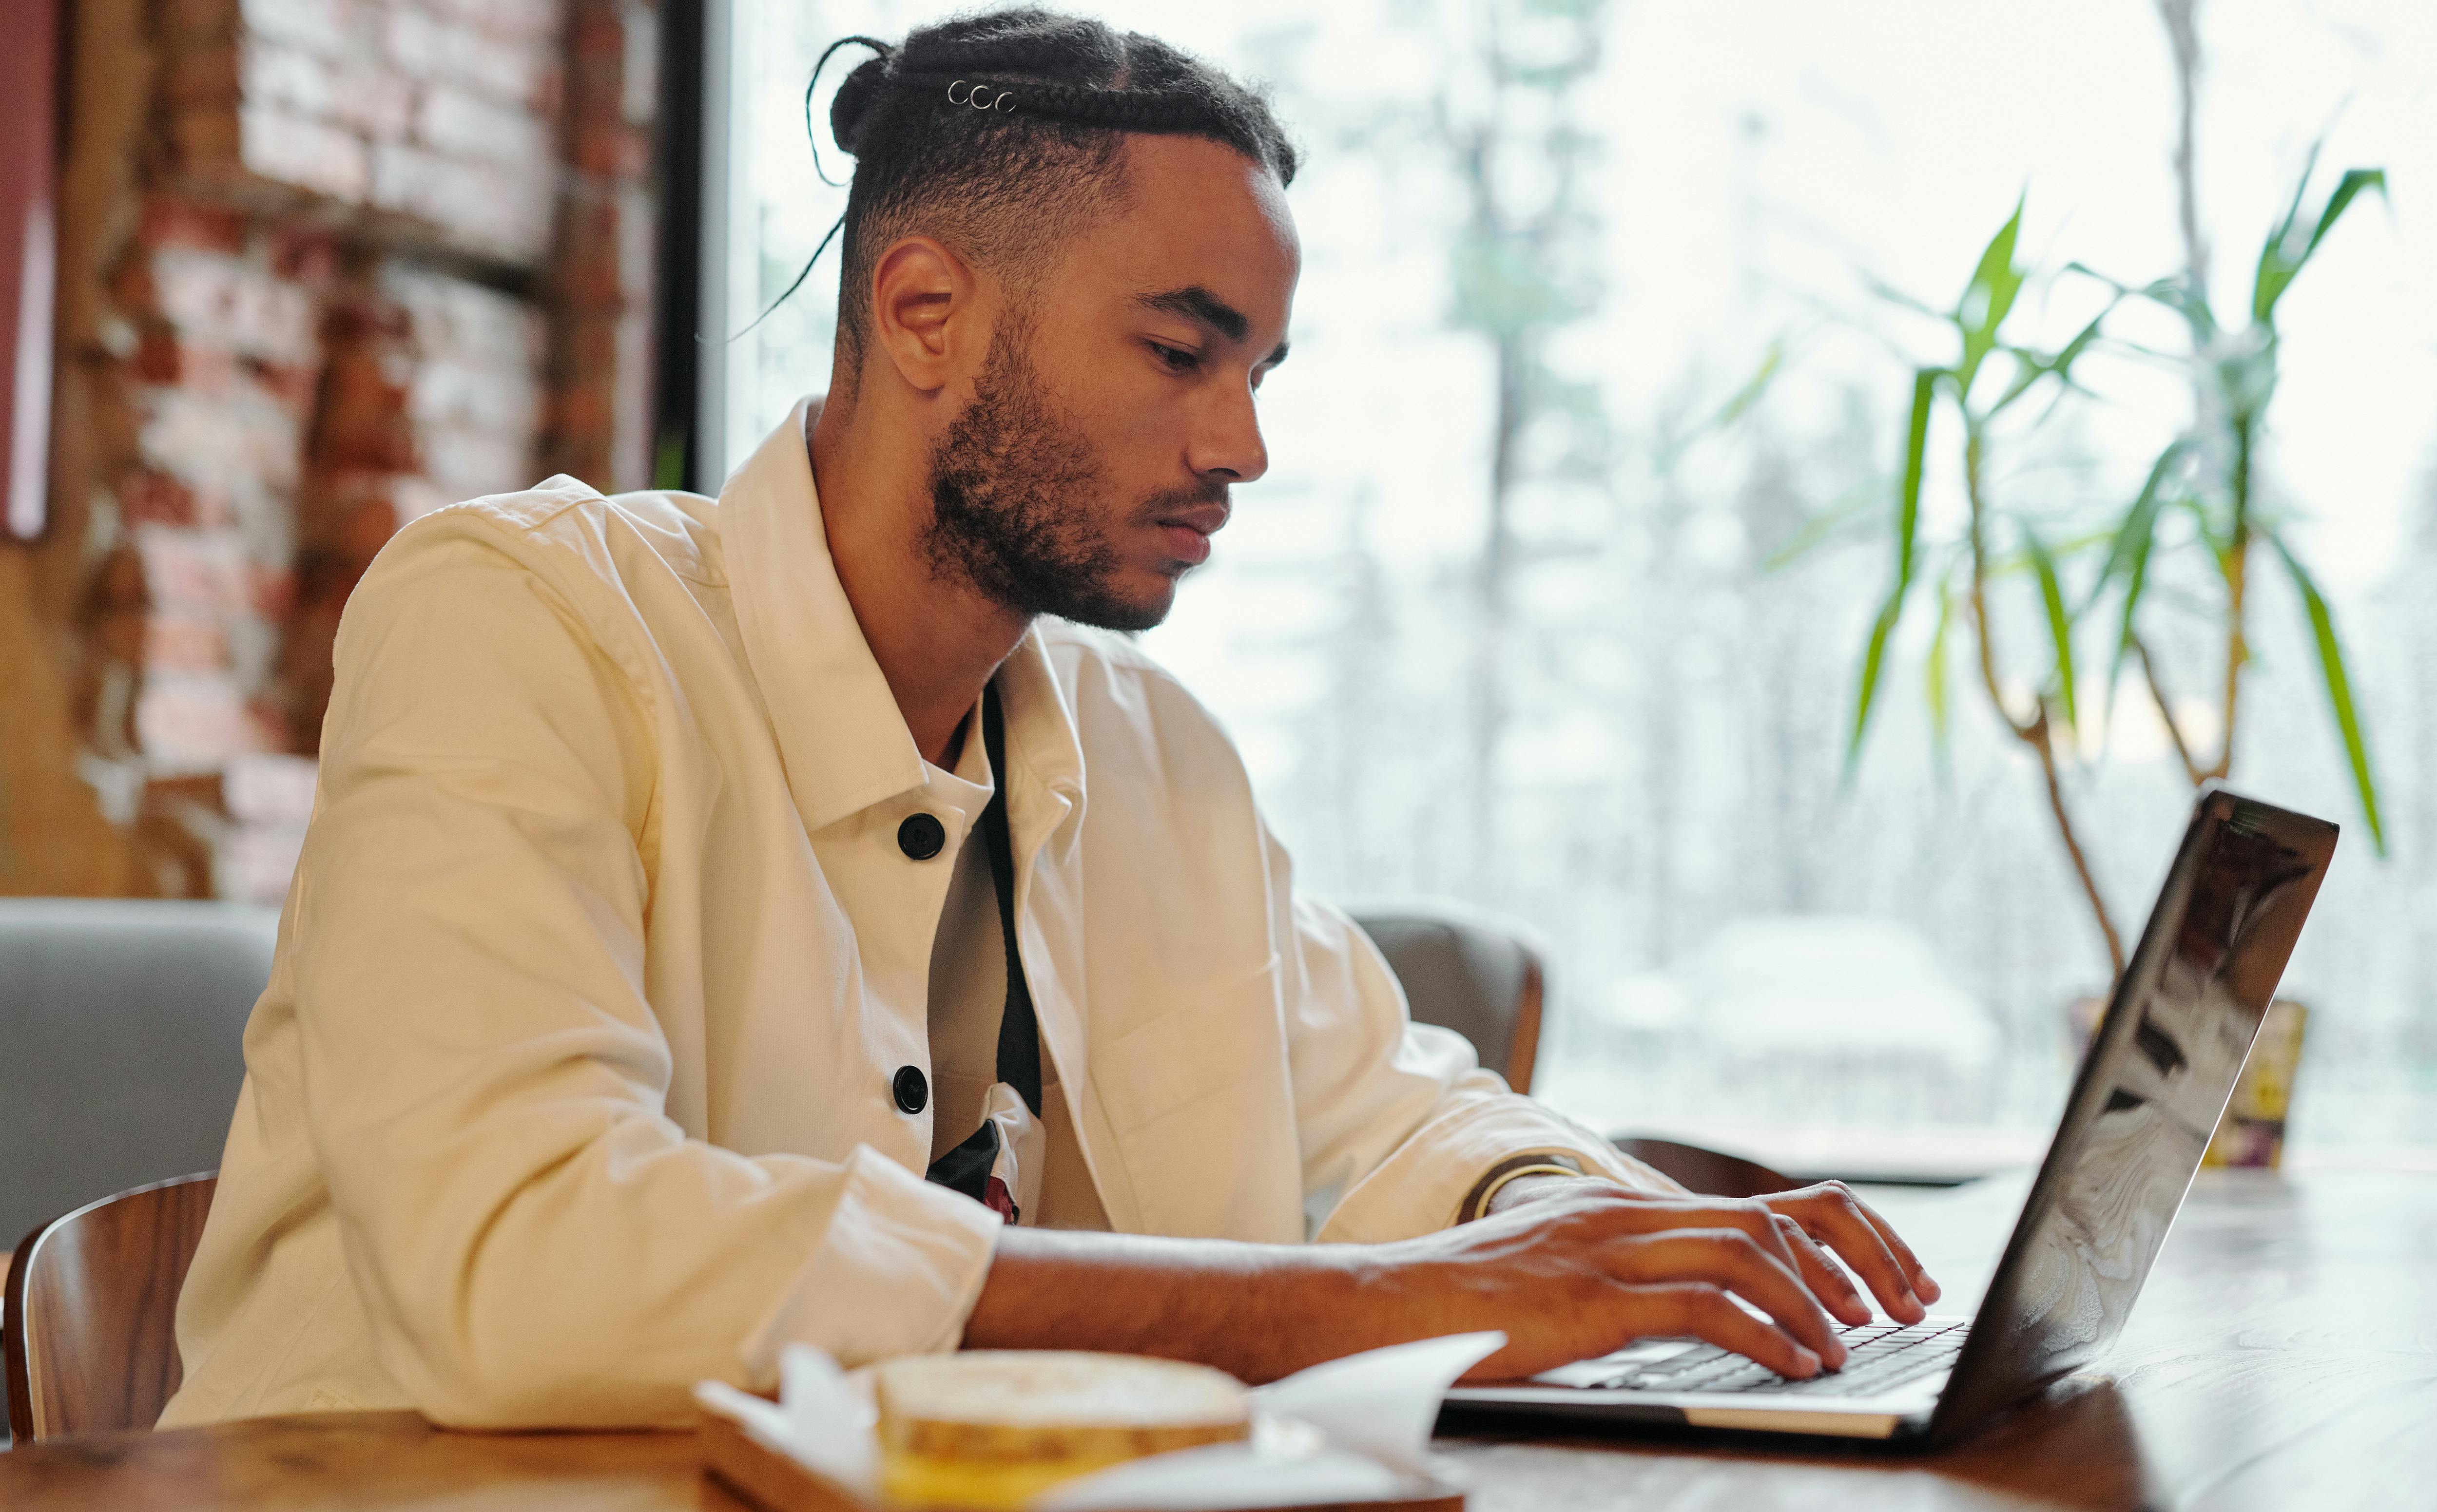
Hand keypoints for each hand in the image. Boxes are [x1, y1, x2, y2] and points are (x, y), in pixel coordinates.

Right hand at [1492, 1174, 1941, 1329]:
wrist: (1392, 1304)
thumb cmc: (1469, 1302)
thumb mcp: (1560, 1269)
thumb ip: (1623, 1271)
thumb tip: (1700, 1306)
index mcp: (1624, 1205)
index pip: (1759, 1203)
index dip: (1837, 1239)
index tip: (1885, 1282)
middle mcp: (1627, 1213)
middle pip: (1774, 1217)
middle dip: (1855, 1261)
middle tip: (1902, 1307)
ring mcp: (1611, 1250)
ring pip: (1750, 1254)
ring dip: (1816, 1304)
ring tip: (1849, 1346)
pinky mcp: (1595, 1297)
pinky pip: (1706, 1307)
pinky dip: (1766, 1336)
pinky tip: (1795, 1366)